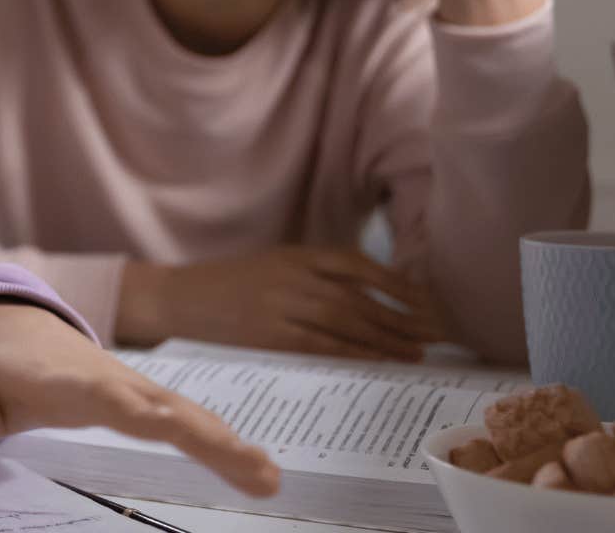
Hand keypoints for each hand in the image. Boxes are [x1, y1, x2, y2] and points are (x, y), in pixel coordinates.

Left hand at [0, 300, 279, 496]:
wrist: (11, 325)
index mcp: (66, 380)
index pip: (103, 397)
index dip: (131, 409)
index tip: (163, 424)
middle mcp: (111, 380)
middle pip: (164, 406)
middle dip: (206, 434)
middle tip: (253, 467)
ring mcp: (135, 388)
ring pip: (187, 413)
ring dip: (228, 443)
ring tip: (270, 478)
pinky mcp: (149, 399)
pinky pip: (191, 420)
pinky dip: (226, 442)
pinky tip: (262, 472)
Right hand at [115, 247, 446, 360]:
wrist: (181, 298)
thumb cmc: (230, 284)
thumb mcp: (275, 265)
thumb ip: (315, 274)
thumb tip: (371, 294)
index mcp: (295, 254)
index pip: (356, 264)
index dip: (395, 282)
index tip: (425, 300)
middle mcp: (293, 276)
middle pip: (359, 298)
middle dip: (401, 317)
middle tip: (434, 333)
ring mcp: (281, 306)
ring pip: (347, 323)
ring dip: (386, 339)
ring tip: (417, 351)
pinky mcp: (271, 335)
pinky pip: (324, 345)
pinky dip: (355, 353)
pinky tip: (379, 360)